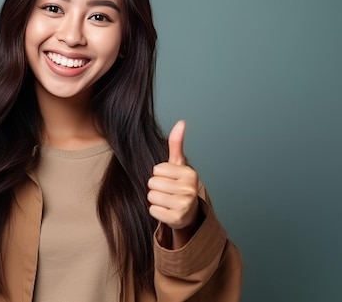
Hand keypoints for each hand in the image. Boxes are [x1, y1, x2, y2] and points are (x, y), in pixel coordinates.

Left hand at [147, 120, 199, 234]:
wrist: (189, 212)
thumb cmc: (179, 184)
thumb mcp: (178, 164)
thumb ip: (176, 143)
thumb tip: (181, 122)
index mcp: (189, 174)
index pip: (157, 169)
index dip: (159, 174)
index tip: (169, 179)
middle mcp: (189, 189)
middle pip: (153, 183)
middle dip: (156, 187)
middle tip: (167, 191)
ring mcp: (184, 205)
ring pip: (151, 197)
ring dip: (155, 199)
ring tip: (166, 200)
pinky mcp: (177, 219)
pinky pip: (153, 210)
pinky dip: (156, 211)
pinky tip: (166, 210)